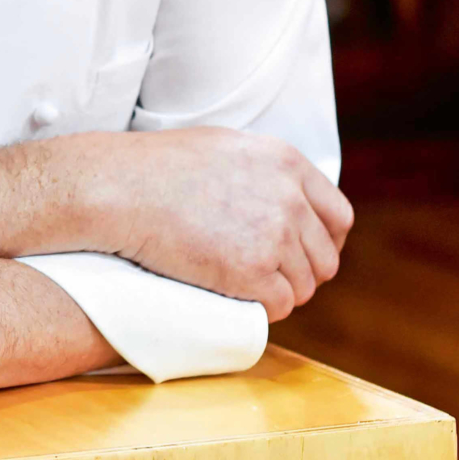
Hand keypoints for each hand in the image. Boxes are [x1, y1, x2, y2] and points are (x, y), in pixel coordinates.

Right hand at [104, 128, 353, 320]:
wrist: (120, 189)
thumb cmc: (156, 168)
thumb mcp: (226, 149)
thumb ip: (263, 172)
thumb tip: (280, 198)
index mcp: (287, 163)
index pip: (338, 216)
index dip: (325, 243)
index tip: (305, 257)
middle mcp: (289, 198)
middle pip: (325, 257)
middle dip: (302, 274)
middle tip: (270, 281)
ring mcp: (273, 235)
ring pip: (304, 287)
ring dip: (280, 294)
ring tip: (245, 290)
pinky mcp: (251, 270)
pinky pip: (279, 306)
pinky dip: (263, 311)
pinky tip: (237, 300)